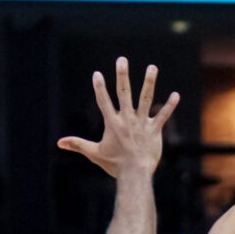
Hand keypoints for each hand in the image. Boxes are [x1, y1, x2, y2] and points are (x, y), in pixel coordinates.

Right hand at [57, 58, 179, 178]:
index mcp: (112, 123)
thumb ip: (78, 144)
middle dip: (122, 76)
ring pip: (145, 98)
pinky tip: (176, 94)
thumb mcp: (94, 153)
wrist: (135, 174)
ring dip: (149, 82)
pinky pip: (163, 115)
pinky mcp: (154, 130)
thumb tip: (59, 143)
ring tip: (152, 67)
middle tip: (122, 59)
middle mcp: (127, 119)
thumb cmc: (115, 165)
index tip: (97, 74)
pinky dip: (170, 106)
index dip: (100, 88)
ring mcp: (142, 123)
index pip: (104, 102)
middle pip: (124, 93)